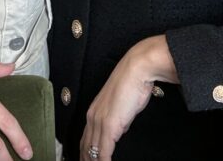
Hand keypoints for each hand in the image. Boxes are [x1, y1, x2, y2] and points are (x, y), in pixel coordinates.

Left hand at [81, 36, 176, 160]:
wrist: (137, 69)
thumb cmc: (133, 83)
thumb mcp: (123, 105)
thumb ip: (118, 118)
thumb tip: (120, 129)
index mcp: (94, 112)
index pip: (86, 140)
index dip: (85, 154)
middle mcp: (92, 118)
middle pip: (85, 148)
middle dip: (86, 160)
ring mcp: (99, 122)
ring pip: (91, 151)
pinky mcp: (109, 126)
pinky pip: (103, 151)